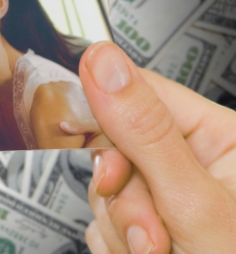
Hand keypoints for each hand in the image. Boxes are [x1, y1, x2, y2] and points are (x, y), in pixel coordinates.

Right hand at [79, 41, 235, 252]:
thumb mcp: (194, 207)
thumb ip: (145, 133)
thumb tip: (104, 64)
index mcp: (224, 138)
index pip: (142, 94)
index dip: (105, 116)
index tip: (77, 136)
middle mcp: (198, 162)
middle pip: (116, 147)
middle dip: (124, 197)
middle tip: (148, 232)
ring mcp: (171, 196)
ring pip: (107, 190)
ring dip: (121, 229)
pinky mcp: (150, 224)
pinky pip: (106, 220)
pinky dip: (117, 245)